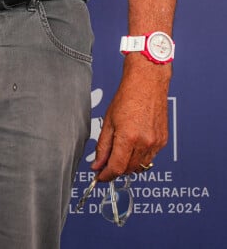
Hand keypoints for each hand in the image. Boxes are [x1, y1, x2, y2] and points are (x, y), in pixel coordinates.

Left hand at [92, 55, 170, 181]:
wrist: (147, 82)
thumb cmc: (127, 96)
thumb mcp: (109, 121)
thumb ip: (103, 146)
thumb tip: (97, 165)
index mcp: (128, 137)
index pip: (116, 168)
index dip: (106, 176)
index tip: (100, 177)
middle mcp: (145, 143)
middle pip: (128, 170)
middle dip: (116, 169)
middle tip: (106, 163)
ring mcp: (156, 143)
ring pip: (140, 166)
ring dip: (128, 165)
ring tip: (120, 151)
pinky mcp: (163, 141)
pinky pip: (150, 158)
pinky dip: (140, 157)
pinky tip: (133, 144)